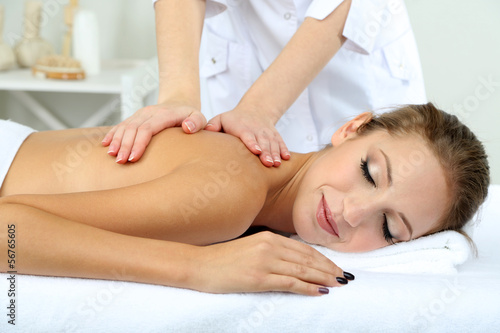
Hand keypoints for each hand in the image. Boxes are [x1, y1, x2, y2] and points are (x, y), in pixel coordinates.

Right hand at [102, 102, 206, 162]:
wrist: (180, 103)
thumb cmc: (190, 116)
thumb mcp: (200, 118)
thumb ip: (197, 122)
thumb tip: (187, 127)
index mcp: (164, 114)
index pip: (147, 129)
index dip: (139, 143)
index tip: (133, 158)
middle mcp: (149, 112)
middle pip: (133, 129)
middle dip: (125, 146)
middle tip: (120, 162)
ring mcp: (140, 114)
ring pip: (125, 126)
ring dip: (117, 141)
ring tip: (112, 156)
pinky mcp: (135, 117)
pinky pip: (121, 125)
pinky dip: (112, 134)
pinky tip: (105, 145)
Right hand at [191, 231, 348, 295]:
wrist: (198, 265)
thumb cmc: (222, 259)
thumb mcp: (250, 247)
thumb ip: (270, 250)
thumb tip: (292, 260)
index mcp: (268, 237)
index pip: (303, 249)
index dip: (322, 259)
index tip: (335, 267)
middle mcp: (270, 246)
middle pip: (307, 259)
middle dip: (328, 268)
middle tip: (344, 277)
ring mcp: (265, 261)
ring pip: (303, 270)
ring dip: (323, 278)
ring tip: (338, 284)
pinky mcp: (259, 278)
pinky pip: (290, 283)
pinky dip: (308, 287)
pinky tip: (320, 291)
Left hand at [205, 108, 290, 166]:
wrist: (256, 109)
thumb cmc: (234, 119)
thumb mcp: (221, 118)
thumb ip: (213, 125)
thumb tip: (206, 131)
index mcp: (242, 127)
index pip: (247, 135)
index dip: (252, 143)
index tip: (256, 150)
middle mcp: (257, 129)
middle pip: (262, 141)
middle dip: (266, 152)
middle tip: (268, 163)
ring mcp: (267, 133)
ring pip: (272, 143)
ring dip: (275, 153)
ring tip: (276, 164)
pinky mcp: (275, 136)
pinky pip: (281, 142)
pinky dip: (284, 150)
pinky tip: (287, 158)